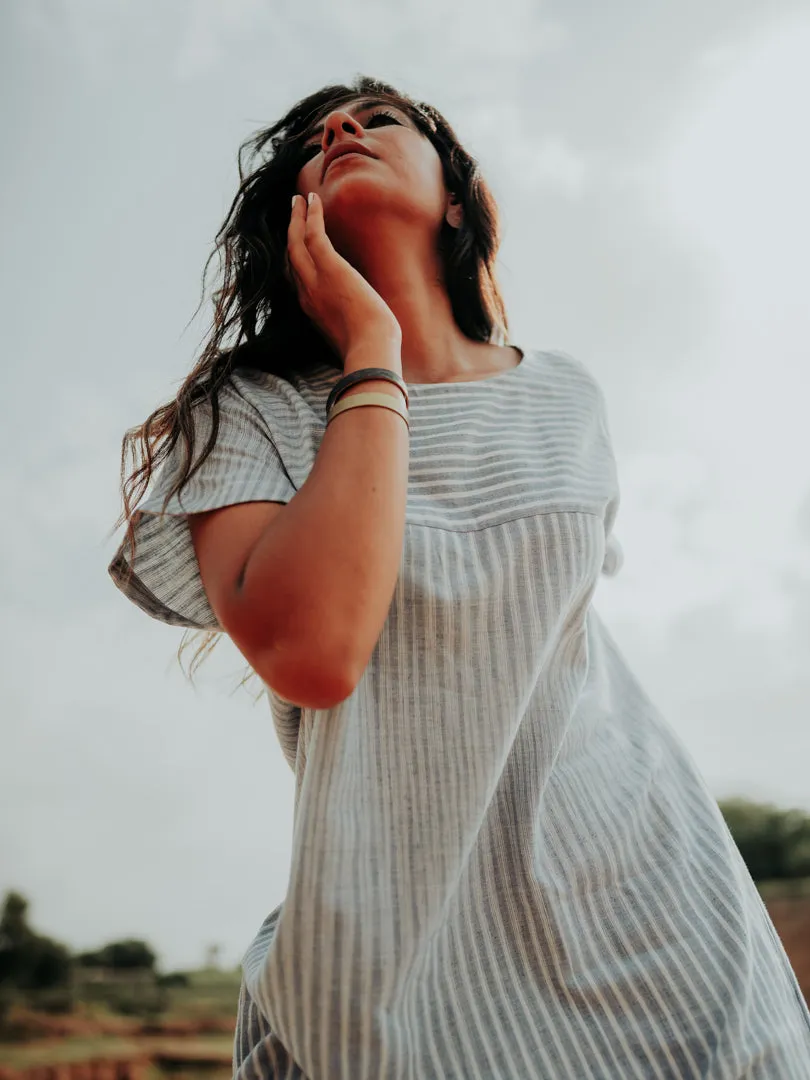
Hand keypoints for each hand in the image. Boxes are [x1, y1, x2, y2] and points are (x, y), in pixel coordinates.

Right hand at [286, 192, 401, 362]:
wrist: (370, 348)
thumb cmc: (368, 346)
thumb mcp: (352, 333)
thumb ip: (348, 322)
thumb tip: (361, 320)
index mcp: (311, 309)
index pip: (296, 278)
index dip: (295, 257)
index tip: (298, 243)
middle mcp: (306, 293)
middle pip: (291, 256)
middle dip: (290, 232)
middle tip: (293, 212)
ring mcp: (315, 280)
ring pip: (296, 241)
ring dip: (296, 218)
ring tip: (298, 199)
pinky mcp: (329, 268)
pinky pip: (313, 235)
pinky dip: (311, 216)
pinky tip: (313, 200)